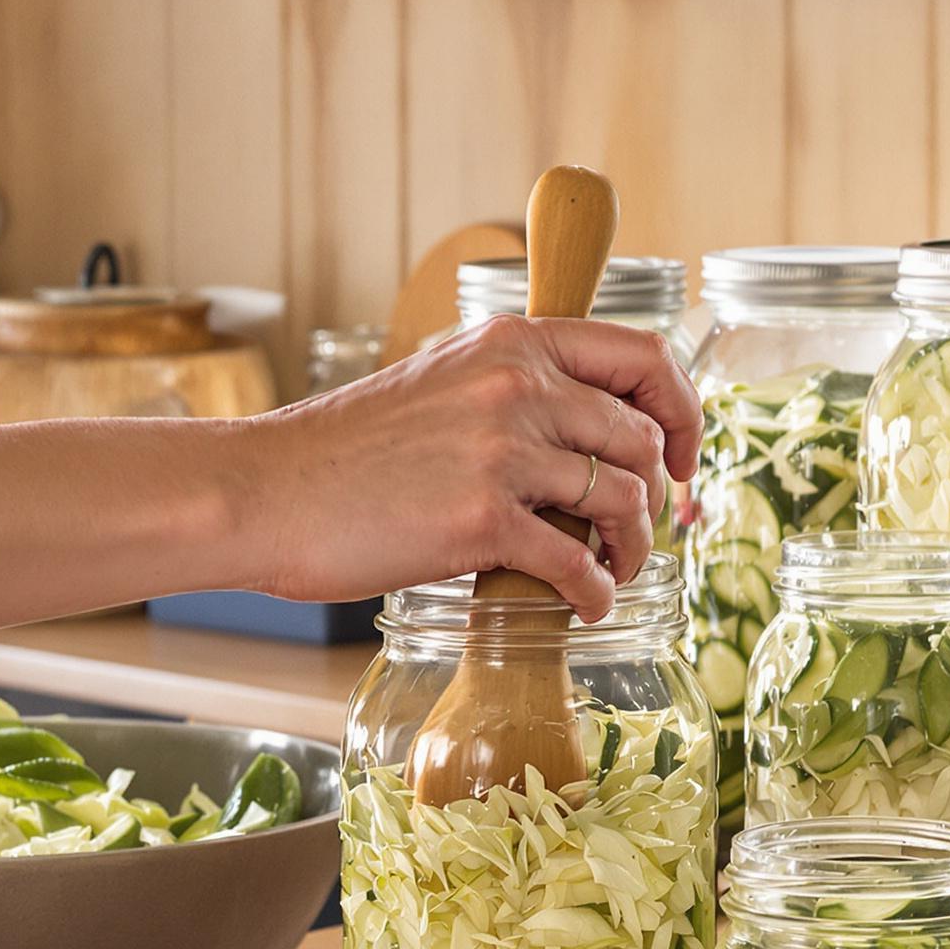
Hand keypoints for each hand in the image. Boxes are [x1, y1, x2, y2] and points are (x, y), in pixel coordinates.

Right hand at [246, 316, 701, 619]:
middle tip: (638, 533)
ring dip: (633, 548)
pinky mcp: (482, 520)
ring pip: (623, 500)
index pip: (645, 355)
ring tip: (611, 572)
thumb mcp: (444, 381)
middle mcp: (518, 384)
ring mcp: (502, 452)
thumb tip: (594, 431)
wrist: (266, 490)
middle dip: (657, 497)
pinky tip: (583, 607)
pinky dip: (595, 593)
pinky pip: (578, 563)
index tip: (682, 454)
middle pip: (642, 438)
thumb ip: (518, 389)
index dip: (683, 408)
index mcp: (513, 342)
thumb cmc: (349, 450)